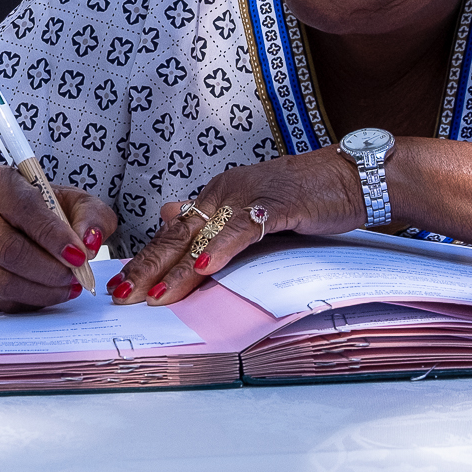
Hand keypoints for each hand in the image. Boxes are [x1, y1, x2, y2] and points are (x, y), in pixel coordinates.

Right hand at [0, 166, 116, 311]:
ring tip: (68, 285)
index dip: (53, 235)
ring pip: (2, 281)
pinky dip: (32, 300)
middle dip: (50, 268)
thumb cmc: (30, 207)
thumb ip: (88, 213)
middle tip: (75, 274)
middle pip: (9, 250)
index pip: (24, 208)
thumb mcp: (65, 197)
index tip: (79, 254)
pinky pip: (2, 300)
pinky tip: (50, 292)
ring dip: (43, 289)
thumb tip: (90, 243)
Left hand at [112, 146, 365, 306]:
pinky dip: (222, 249)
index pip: (172, 233)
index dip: (146, 260)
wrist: (351, 176)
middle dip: (147, 268)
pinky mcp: (277, 204)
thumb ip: (213, 218)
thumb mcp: (252, 208)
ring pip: (204, 235)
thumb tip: (168, 214)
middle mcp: (225, 191)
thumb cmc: (305, 198)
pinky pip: (243, 230)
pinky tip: (204, 267)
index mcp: (217, 195)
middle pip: (178, 235)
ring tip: (153, 294)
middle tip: (121, 296)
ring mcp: (249, 195)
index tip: (120, 285)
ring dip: (176, 268)